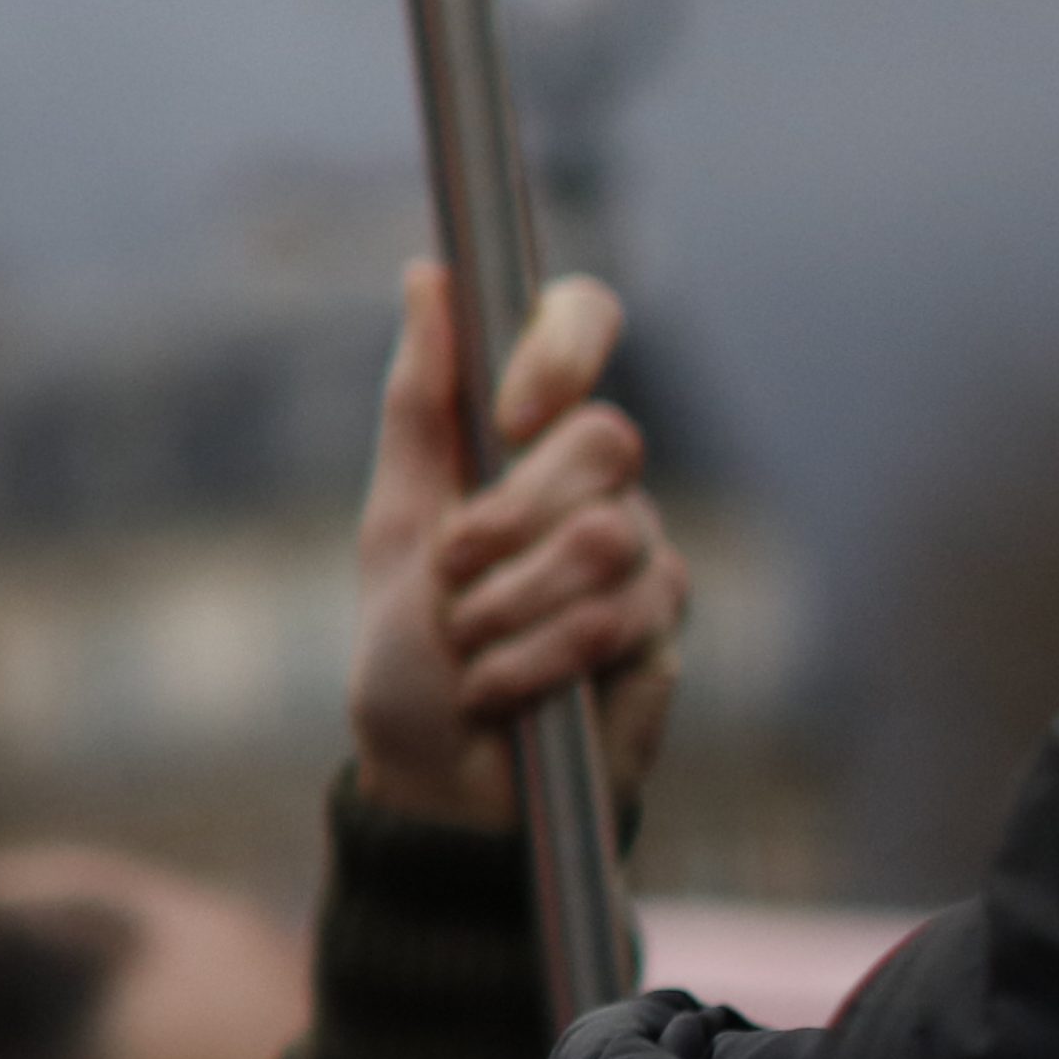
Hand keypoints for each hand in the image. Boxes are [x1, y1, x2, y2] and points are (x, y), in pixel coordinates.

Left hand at [346, 262, 682, 829]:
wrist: (443, 786)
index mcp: (521, 437)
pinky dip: (539, 658)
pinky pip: (622, 614)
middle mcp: (592, 481)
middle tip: (455, 575)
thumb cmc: (407, 658)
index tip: (512, 412)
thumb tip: (429, 272)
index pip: (583, 322)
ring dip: (513, 605)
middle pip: (605, 439)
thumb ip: (423, 404)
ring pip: (610, 535)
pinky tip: (508, 692)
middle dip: (509, 519)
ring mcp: (639, 551)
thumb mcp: (396, 526)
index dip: (565, 345)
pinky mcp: (663, 626)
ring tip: (473, 649)